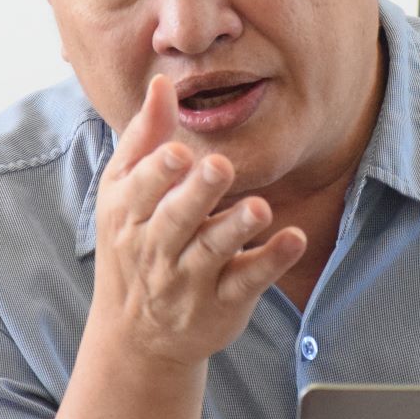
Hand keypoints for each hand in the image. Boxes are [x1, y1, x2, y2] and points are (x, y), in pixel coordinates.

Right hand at [88, 74, 306, 367]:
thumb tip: (162, 82)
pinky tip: (294, 239)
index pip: (141, 189)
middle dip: (197, 193)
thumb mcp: (125, 192)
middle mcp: (155, 248)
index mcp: (128, 214)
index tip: (179, 151)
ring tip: (261, 207)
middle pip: (177, 218)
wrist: (137, 336)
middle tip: (220, 166)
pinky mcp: (221, 302)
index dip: (160, 171)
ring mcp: (188, 279)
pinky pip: (246, 281)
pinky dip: (270, 261)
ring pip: (212, 251)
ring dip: (236, 227)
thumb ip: (144, 137)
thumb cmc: (133, 244)